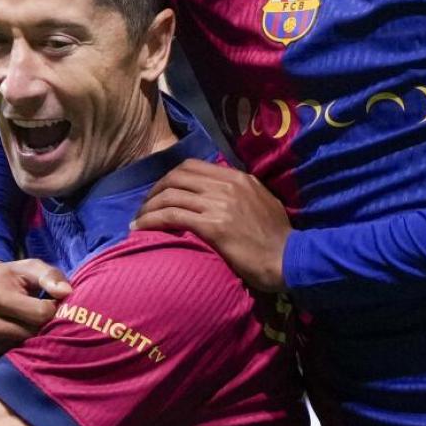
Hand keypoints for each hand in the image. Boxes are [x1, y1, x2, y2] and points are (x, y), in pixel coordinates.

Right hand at [0, 258, 71, 367]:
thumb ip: (50, 276)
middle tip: (43, 316)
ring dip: (35, 343)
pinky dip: (22, 355)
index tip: (50, 303)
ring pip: (25, 351)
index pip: (40, 314)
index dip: (52, 309)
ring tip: (30, 325)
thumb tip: (66, 292)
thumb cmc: (10, 278)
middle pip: (33, 335)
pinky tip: (20, 339)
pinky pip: (14, 363)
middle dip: (44, 327)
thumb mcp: (29, 269)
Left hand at [132, 159, 289, 292]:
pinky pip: (171, 216)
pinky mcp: (213, 226)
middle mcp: (226, 185)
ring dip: (148, 207)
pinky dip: (151, 220)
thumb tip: (215, 194)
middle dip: (154, 190)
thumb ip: (238, 193)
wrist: (288, 259)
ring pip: (169, 196)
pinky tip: (141, 228)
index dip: (169, 177)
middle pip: (176, 177)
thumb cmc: (276, 238)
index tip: (161, 192)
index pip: (192, 166)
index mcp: (237, 177)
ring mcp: (219, 204)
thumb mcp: (261, 202)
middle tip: (145, 206)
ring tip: (138, 221)